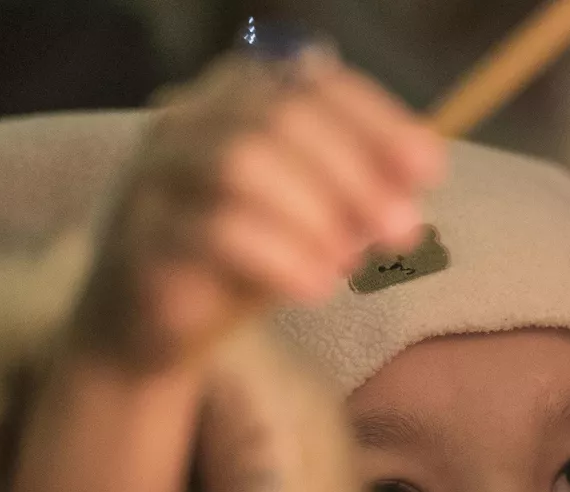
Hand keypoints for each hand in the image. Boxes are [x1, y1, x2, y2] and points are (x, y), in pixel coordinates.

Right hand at [12, 53, 442, 491]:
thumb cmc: (236, 260)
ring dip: (316, 213)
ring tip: (354, 263)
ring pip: (241, 164)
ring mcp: (154, 177)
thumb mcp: (303, 213)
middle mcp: (184, 121)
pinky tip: (317, 288)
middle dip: (355, 172)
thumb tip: (423, 165)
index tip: (429, 169)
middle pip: (279, 118)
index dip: (377, 120)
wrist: (144, 330)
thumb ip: (352, 182)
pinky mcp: (140, 240)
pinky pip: (213, 233)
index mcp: (229, 97)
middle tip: (404, 229)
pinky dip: (279, 257)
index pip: (309, 82)